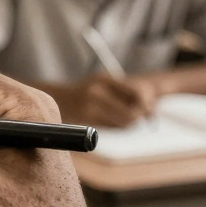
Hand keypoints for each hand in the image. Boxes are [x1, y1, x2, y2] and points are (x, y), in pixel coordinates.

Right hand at [43, 74, 157, 127]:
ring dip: (130, 124)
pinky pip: (112, 126)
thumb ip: (123, 93)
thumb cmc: (85, 93)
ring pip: (123, 120)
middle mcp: (97, 90)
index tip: (150, 109)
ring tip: (128, 122)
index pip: (136, 92)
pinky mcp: (86, 118)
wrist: (56, 99)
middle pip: (132, 110)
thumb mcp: (101, 84)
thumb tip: (149, 110)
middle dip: (139, 117)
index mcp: (103, 79)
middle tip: (142, 119)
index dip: (146, 103)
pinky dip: (119, 127)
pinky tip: (115, 124)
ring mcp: (90, 105)